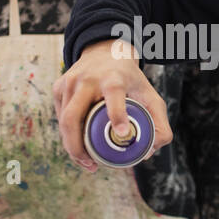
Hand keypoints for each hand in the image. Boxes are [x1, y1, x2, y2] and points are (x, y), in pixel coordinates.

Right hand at [53, 38, 172, 169]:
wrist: (105, 52)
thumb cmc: (129, 79)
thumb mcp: (150, 95)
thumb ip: (159, 123)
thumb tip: (149, 151)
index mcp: (114, 77)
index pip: (114, 93)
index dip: (117, 113)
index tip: (123, 133)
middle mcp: (87, 78)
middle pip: (74, 116)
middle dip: (78, 146)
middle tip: (92, 165)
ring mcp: (69, 82)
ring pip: (64, 120)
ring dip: (71, 146)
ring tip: (85, 162)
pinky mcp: (59, 87)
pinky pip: (60, 117)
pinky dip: (67, 135)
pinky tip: (78, 146)